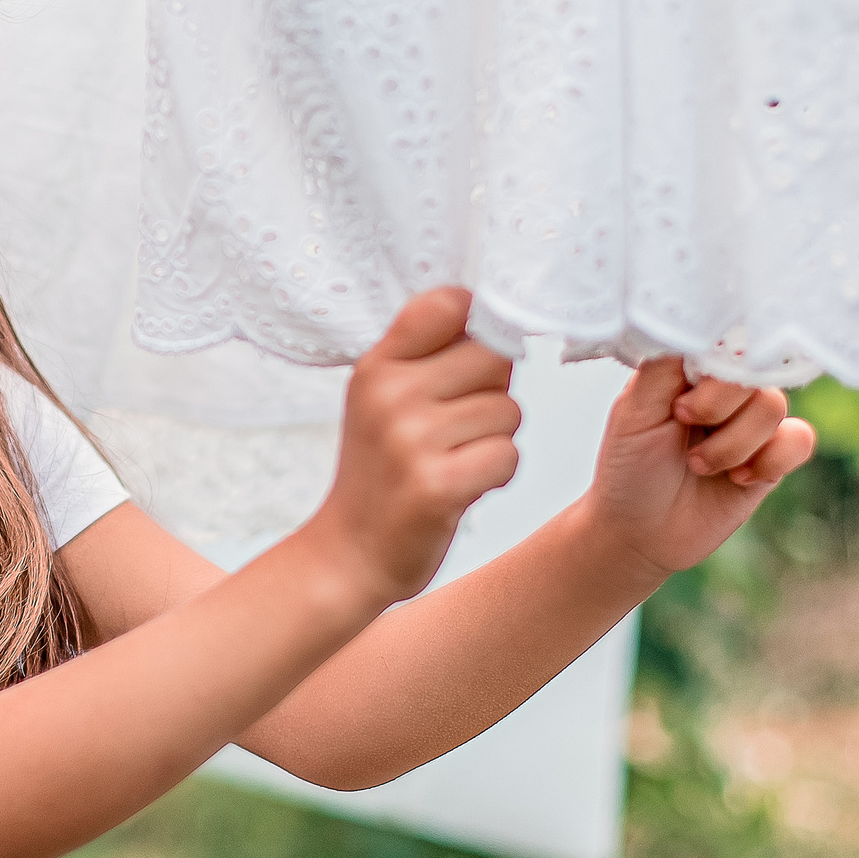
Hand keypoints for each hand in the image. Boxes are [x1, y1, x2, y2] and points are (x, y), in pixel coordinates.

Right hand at [309, 288, 521, 606]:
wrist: (350, 553)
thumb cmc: (382, 470)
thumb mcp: (380, 399)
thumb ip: (429, 355)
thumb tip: (503, 318)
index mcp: (376, 366)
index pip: (448, 304)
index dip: (478, 326)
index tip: (468, 359)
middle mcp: (390, 395)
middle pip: (495, 357)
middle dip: (493, 393)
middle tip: (458, 427)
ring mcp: (411, 440)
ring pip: (508, 410)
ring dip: (495, 439)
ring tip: (455, 460)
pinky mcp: (437, 486)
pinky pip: (508, 455)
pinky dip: (497, 475)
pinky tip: (464, 486)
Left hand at [584, 358, 814, 580]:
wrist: (639, 534)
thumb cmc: (628, 467)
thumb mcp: (633, 414)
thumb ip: (663, 369)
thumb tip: (693, 327)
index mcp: (690, 368)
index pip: (723, 339)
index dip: (713, 367)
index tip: (682, 403)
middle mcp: (725, 389)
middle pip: (753, 370)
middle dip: (719, 407)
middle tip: (683, 427)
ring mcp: (751, 422)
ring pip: (773, 406)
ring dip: (733, 444)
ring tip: (698, 465)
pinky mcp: (772, 458)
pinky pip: (800, 439)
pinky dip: (770, 461)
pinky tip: (737, 479)